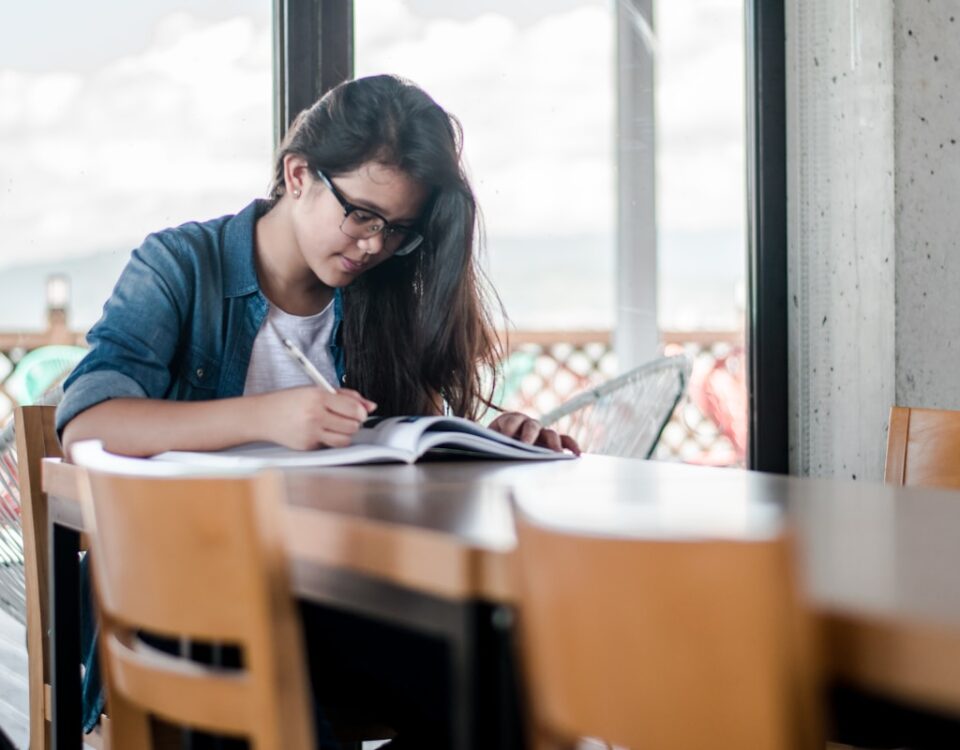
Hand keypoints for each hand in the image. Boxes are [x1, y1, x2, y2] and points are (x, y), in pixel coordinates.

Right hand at [260, 386, 375, 449]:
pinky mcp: (308, 447)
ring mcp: (311, 433)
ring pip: (345, 439)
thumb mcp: (316, 390)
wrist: (262, 416)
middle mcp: (314, 415)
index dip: (361, 411)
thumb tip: (370, 406)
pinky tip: (321, 431)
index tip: (360, 411)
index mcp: (317, 397)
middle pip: (353, 425)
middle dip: (354, 422)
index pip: (353, 408)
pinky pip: (331, 446)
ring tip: (335, 425)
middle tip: (346, 417)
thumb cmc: (289, 401)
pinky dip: (331, 440)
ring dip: (345, 433)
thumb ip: (346, 396)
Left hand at [488, 411, 580, 454]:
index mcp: (509, 420)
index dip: (508, 427)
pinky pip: (564, 441)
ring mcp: (541, 432)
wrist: (498, 446)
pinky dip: (571, 445)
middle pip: (531, 426)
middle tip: (526, 446)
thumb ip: (488, 443)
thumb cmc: (493, 446)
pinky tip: (577, 454)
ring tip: (556, 454)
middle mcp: (527, 424)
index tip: (505, 437)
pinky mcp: (551, 442)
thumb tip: (485, 448)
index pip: (511, 420)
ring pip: (550, 434)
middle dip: (529, 435)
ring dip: (553, 443)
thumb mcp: (488, 443)